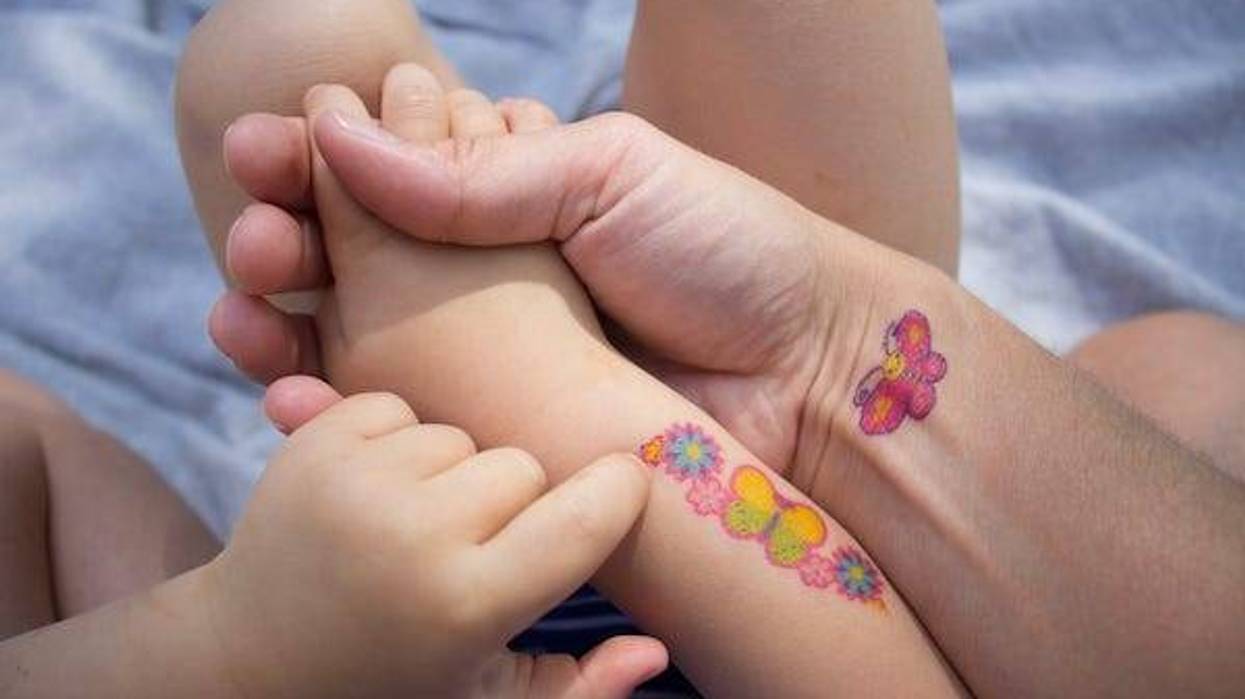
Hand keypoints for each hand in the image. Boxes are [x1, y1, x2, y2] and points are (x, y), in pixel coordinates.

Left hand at [200, 376, 663, 697]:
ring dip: (454, 470)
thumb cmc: (388, 683)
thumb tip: (656, 648)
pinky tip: (376, 495)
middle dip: (516, 500)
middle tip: (475, 547)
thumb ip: (580, 689)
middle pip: (525, 465)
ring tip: (416, 526)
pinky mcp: (313, 442)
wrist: (248, 656)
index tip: (619, 492)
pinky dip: (397, 442)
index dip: (620, 493)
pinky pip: (401, 406)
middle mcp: (414, 536)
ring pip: (463, 432)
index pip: (591, 515)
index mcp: (469, 605)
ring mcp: (357, 482)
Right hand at [210, 75, 915, 477]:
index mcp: (509, 195)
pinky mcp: (495, 434)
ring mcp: (483, 360)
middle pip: (346, 258)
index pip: (382, 173)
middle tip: (254, 237)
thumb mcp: (607, 171)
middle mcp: (482, 276)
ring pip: (349, 343)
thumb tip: (341, 129)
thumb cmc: (729, 251)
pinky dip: (326, 413)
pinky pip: (394, 425)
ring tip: (245, 311)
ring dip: (276, 327)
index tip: (261, 151)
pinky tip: (287, 399)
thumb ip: (473, 170)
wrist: (813, 371)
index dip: (311, 161)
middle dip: (278, 241)